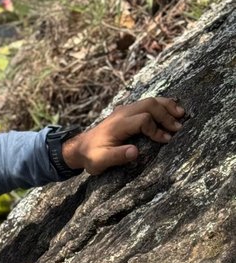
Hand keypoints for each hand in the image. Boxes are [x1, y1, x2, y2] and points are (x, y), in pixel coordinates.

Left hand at [63, 96, 185, 175]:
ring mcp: (125, 110)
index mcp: (117, 125)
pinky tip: (172, 110)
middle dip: (166, 114)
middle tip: (179, 127)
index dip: (156, 129)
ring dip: (166, 106)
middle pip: (149, 104)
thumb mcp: (100, 161)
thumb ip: (116, 156)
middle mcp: (122, 113)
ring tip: (182, 114)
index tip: (165, 140)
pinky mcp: (127, 112)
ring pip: (149, 100)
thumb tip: (135, 152)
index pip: (143, 120)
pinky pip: (147, 103)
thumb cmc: (91, 156)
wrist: (80, 147)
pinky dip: (161, 105)